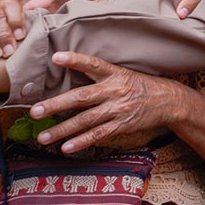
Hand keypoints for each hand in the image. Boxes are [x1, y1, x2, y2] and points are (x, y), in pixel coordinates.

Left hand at [28, 52, 186, 153]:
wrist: (169, 101)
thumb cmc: (141, 86)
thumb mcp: (123, 74)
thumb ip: (100, 75)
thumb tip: (71, 77)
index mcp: (114, 73)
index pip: (92, 64)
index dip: (75, 60)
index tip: (56, 57)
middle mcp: (114, 90)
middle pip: (81, 97)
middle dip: (56, 105)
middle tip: (35, 111)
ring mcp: (118, 109)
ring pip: (86, 120)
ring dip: (63, 129)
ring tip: (43, 137)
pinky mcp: (122, 125)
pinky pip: (98, 134)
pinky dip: (82, 142)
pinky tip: (66, 147)